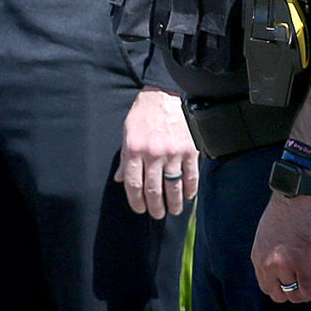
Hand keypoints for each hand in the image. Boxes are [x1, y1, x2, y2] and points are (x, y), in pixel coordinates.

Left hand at [114, 87, 198, 217]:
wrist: (164, 95)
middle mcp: (153, 153)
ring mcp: (172, 152)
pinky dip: (190, 189)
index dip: (136, 201)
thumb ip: (125, 158)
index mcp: (134, 149)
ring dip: (173, 203)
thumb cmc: (143, 114)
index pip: (133, 184)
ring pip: (173, 186)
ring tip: (174, 211)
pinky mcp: (189, 149)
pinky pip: (191, 175)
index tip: (140, 209)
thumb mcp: (127, 133)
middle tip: (157, 215)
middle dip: (155, 207)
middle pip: (153, 190)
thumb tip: (119, 180)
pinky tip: (188, 196)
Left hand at [251, 192, 310, 302]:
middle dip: (294, 289)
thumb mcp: (269, 234)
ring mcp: (284, 265)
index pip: (266, 286)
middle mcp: (267, 264)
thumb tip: (289, 270)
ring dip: (307, 288)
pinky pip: (309, 289)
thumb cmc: (289, 207)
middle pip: (278, 295)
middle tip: (306, 272)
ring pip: (294, 295)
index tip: (295, 273)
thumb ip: (273, 253)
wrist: (299, 190)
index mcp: (258, 256)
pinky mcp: (302, 261)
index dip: (284, 283)